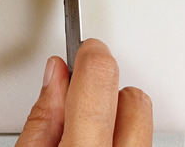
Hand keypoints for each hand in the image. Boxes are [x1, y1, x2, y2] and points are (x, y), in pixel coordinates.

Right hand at [16, 39, 152, 145]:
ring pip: (142, 119)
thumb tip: (56, 75)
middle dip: (106, 92)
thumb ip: (42, 119)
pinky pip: (142, 139)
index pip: (99, 85)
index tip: (86, 48)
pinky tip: (99, 144)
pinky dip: (121, 135)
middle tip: (77, 101)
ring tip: (87, 133)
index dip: (92, 57)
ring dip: (115, 117)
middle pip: (133, 100)